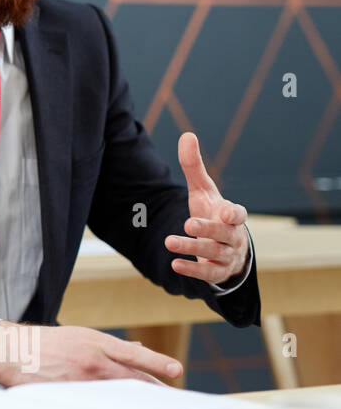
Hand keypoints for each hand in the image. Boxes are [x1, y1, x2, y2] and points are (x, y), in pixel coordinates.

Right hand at [0, 321, 182, 387]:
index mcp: (95, 341)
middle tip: (172, 400)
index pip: (134, 353)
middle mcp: (91, 361)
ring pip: (117, 395)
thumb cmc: (46, 342)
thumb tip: (138, 349)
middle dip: (154, 390)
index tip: (176, 370)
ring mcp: (80, 380)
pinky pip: (96, 406)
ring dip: (134, 402)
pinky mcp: (69, 396)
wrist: (12, 351)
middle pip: (131, 378)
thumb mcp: (79, 335)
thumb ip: (109, 345)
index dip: (157, 362)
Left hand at [165, 132, 249, 284]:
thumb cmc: (213, 214)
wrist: (227, 249)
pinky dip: (193, 270)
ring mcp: (228, 256)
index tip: (224, 211)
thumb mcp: (203, 191)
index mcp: (232, 216)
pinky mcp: (219, 272)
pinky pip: (208, 274)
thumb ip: (194, 167)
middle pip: (224, 234)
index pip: (239, 214)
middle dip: (208, 229)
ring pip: (213, 253)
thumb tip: (187, 135)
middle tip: (188, 224)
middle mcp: (234, 236)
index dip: (233, 213)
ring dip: (192, 248)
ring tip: (169, 241)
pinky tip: (175, 265)